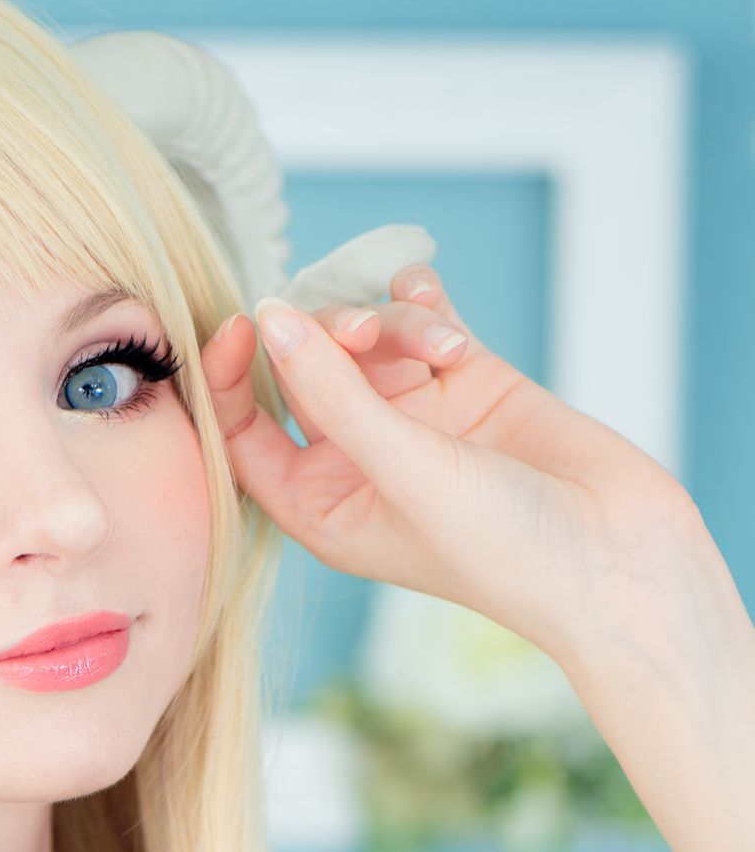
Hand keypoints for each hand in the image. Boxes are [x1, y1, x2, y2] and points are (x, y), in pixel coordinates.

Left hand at [197, 262, 709, 674]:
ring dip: (398, 324)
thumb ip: (335, 395)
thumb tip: (274, 318)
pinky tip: (430, 292)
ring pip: (373, 339)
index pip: (245, 434)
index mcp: (322, 506)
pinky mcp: (472, 385)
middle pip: (309, 371)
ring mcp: (419, 420)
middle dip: (332, 337)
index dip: (233, 378)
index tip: (248, 320)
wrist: (618, 558)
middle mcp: (362, 461)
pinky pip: (426, 322)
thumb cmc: (504, 550)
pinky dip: (423, 302)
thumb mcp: (405, 471)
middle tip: (368, 332)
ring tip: (440, 342)